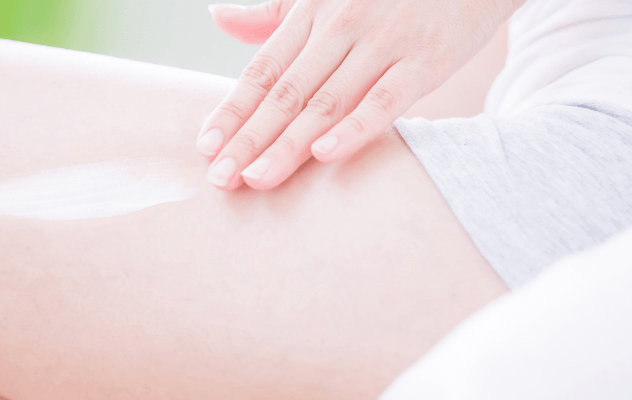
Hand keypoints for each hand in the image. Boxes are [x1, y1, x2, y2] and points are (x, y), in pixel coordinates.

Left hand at [199, 0, 520, 189]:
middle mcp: (343, 25)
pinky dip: (355, 127)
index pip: (263, 70)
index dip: (232, 109)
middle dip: (249, 138)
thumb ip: (275, 14)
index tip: (205, 147)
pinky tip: (324, 155)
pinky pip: (386, 100)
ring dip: (288, 144)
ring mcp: (384, 43)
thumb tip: (219, 18)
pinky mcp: (426, 60)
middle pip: (286, 93)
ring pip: (326, 102)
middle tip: (220, 179)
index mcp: (314, 11)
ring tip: (257, 179)